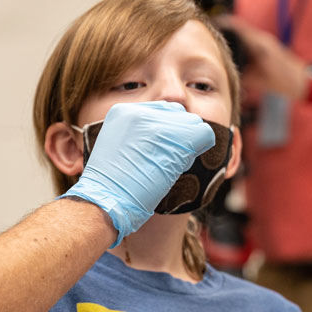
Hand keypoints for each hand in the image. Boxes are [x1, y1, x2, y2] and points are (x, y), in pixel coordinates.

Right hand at [63, 101, 215, 246]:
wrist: (107, 201)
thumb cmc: (115, 186)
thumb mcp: (120, 148)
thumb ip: (141, 134)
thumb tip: (171, 134)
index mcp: (123, 111)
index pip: (162, 111)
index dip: (167, 132)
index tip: (157, 152)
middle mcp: (140, 110)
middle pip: (180, 115)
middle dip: (179, 137)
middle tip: (164, 160)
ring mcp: (158, 122)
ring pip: (194, 124)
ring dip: (188, 146)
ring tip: (166, 165)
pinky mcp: (176, 136)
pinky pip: (204, 133)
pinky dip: (202, 148)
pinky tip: (182, 165)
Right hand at [215, 16, 308, 100]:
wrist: (306, 82)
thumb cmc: (287, 81)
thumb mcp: (260, 82)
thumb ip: (242, 78)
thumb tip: (226, 77)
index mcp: (259, 43)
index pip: (236, 25)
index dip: (222, 22)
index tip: (209, 24)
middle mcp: (263, 39)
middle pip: (238, 28)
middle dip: (224, 31)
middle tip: (209, 37)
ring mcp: (266, 42)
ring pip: (244, 35)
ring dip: (233, 38)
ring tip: (219, 45)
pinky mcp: (269, 48)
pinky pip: (251, 42)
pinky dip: (241, 45)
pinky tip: (235, 54)